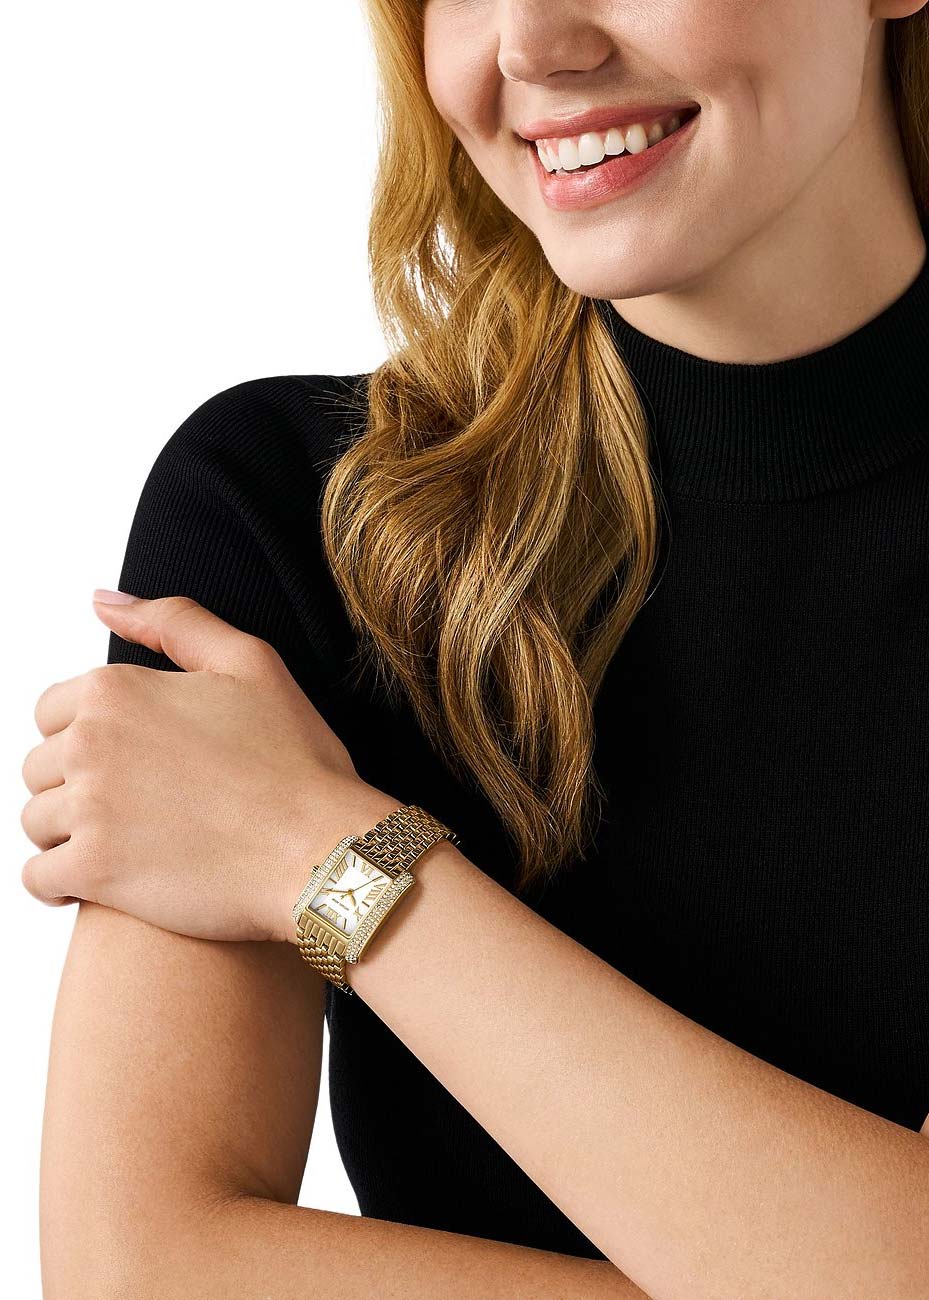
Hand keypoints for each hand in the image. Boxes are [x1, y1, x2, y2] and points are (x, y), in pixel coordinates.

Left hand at [20, 591, 398, 944]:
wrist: (320, 848)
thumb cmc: (295, 760)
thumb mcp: (249, 663)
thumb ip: (173, 622)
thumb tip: (102, 601)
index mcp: (115, 690)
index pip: (52, 711)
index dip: (89, 737)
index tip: (131, 761)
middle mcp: (90, 744)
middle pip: (40, 768)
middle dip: (76, 786)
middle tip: (136, 805)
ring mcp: (88, 810)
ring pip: (36, 823)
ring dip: (69, 836)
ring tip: (125, 843)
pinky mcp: (94, 873)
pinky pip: (39, 879)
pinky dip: (60, 884)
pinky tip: (100, 882)